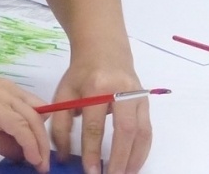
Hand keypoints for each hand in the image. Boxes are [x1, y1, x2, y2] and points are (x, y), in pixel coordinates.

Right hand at [0, 70, 50, 168]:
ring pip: (34, 121)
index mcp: (7, 93)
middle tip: (44, 165)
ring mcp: (4, 97)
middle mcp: (10, 92)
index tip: (41, 153)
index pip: (35, 110)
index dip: (40, 132)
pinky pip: (21, 127)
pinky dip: (30, 144)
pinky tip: (32, 158)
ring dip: (41, 146)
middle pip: (39, 116)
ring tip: (41, 166)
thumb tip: (18, 155)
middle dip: (45, 143)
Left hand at [51, 54, 152, 173]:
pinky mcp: (145, 101)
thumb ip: (60, 126)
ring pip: (142, 131)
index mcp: (97, 87)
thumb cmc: (81, 74)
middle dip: (120, 158)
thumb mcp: (64, 95)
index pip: (95, 126)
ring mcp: (137, 95)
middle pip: (125, 130)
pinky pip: (148, 129)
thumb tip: (62, 157)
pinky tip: (134, 164)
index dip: (92, 152)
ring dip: (135, 158)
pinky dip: (143, 150)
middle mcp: (122, 90)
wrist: (104, 48)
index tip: (91, 172)